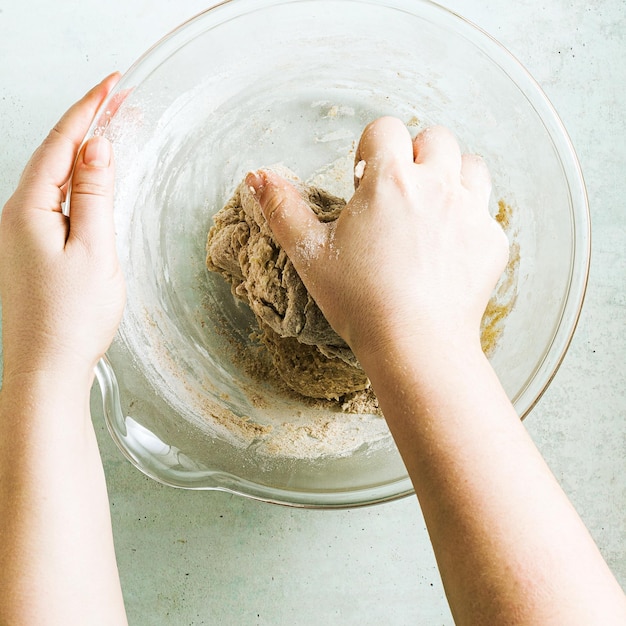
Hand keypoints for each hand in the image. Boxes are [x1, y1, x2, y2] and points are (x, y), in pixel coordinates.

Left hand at [0, 73, 125, 383]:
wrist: (46, 367)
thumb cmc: (72, 317)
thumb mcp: (93, 250)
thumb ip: (93, 195)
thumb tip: (95, 147)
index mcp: (30, 209)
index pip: (62, 143)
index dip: (89, 108)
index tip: (114, 83)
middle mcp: (18, 214)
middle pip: (55, 154)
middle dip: (87, 122)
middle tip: (119, 97)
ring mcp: (22, 232)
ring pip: (55, 176)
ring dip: (84, 150)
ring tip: (112, 128)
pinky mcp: (33, 249)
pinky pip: (55, 200)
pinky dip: (78, 180)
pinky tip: (93, 178)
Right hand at [246, 117, 508, 359]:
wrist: (415, 344)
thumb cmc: (358, 299)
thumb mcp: (309, 254)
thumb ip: (283, 209)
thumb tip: (257, 175)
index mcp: (390, 180)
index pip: (386, 128)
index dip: (371, 148)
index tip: (364, 180)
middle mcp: (437, 185)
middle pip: (436, 138)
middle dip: (416, 156)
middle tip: (399, 194)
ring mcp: (470, 212)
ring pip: (471, 166)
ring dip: (452, 176)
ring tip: (432, 209)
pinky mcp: (491, 242)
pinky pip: (486, 214)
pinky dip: (469, 222)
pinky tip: (449, 251)